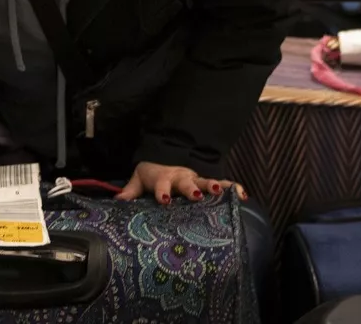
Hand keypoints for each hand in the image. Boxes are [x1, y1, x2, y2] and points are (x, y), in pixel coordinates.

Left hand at [116, 162, 247, 203]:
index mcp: (163, 178)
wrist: (168, 157)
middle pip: (186, 182)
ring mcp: (195, 179)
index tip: (165, 200)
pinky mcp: (206, 182)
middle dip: (191, 188)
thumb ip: (130, 191)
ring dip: (213, 186)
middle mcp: (181, 178)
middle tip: (196, 195)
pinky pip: (222, 184)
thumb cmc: (154, 174)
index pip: (162, 185)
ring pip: (206, 181)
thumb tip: (117, 202)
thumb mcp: (140, 180)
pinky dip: (232, 188)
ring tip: (221, 192)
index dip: (163, 192)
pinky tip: (242, 195)